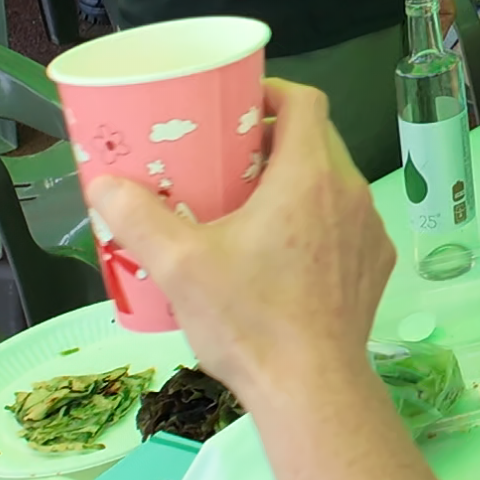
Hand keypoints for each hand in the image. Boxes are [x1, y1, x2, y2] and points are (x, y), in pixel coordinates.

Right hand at [85, 80, 392, 402]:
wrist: (312, 387)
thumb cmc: (250, 321)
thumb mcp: (180, 267)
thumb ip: (139, 219)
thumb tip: (104, 186)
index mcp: (309, 177)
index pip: (305, 101)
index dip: (272, 92)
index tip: (238, 105)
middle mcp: (349, 193)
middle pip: (317, 140)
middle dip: (274, 140)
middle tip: (229, 159)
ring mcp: (369, 230)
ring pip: (333, 182)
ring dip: (296, 182)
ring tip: (248, 206)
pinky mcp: (375, 264)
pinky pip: (346, 223)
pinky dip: (317, 221)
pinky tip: (281, 252)